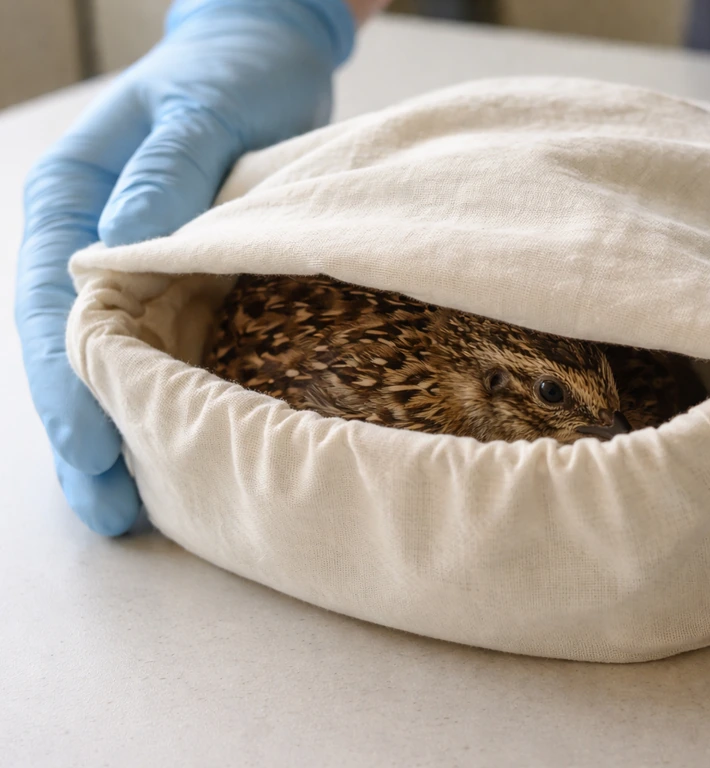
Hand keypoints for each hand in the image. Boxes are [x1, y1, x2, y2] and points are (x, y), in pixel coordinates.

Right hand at [15, 0, 355, 534]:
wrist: (266, 60)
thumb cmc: (230, 75)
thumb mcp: (199, 113)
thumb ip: (164, 178)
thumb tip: (118, 254)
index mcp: (72, 199)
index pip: (51, 307)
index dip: (66, 383)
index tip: (92, 447)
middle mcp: (92, 242)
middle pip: (72, 352)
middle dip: (86, 433)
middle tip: (109, 512)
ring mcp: (137, 267)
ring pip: (117, 362)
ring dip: (124, 432)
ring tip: (133, 511)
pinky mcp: (184, 280)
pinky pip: (165, 348)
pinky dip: (168, 399)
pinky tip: (181, 449)